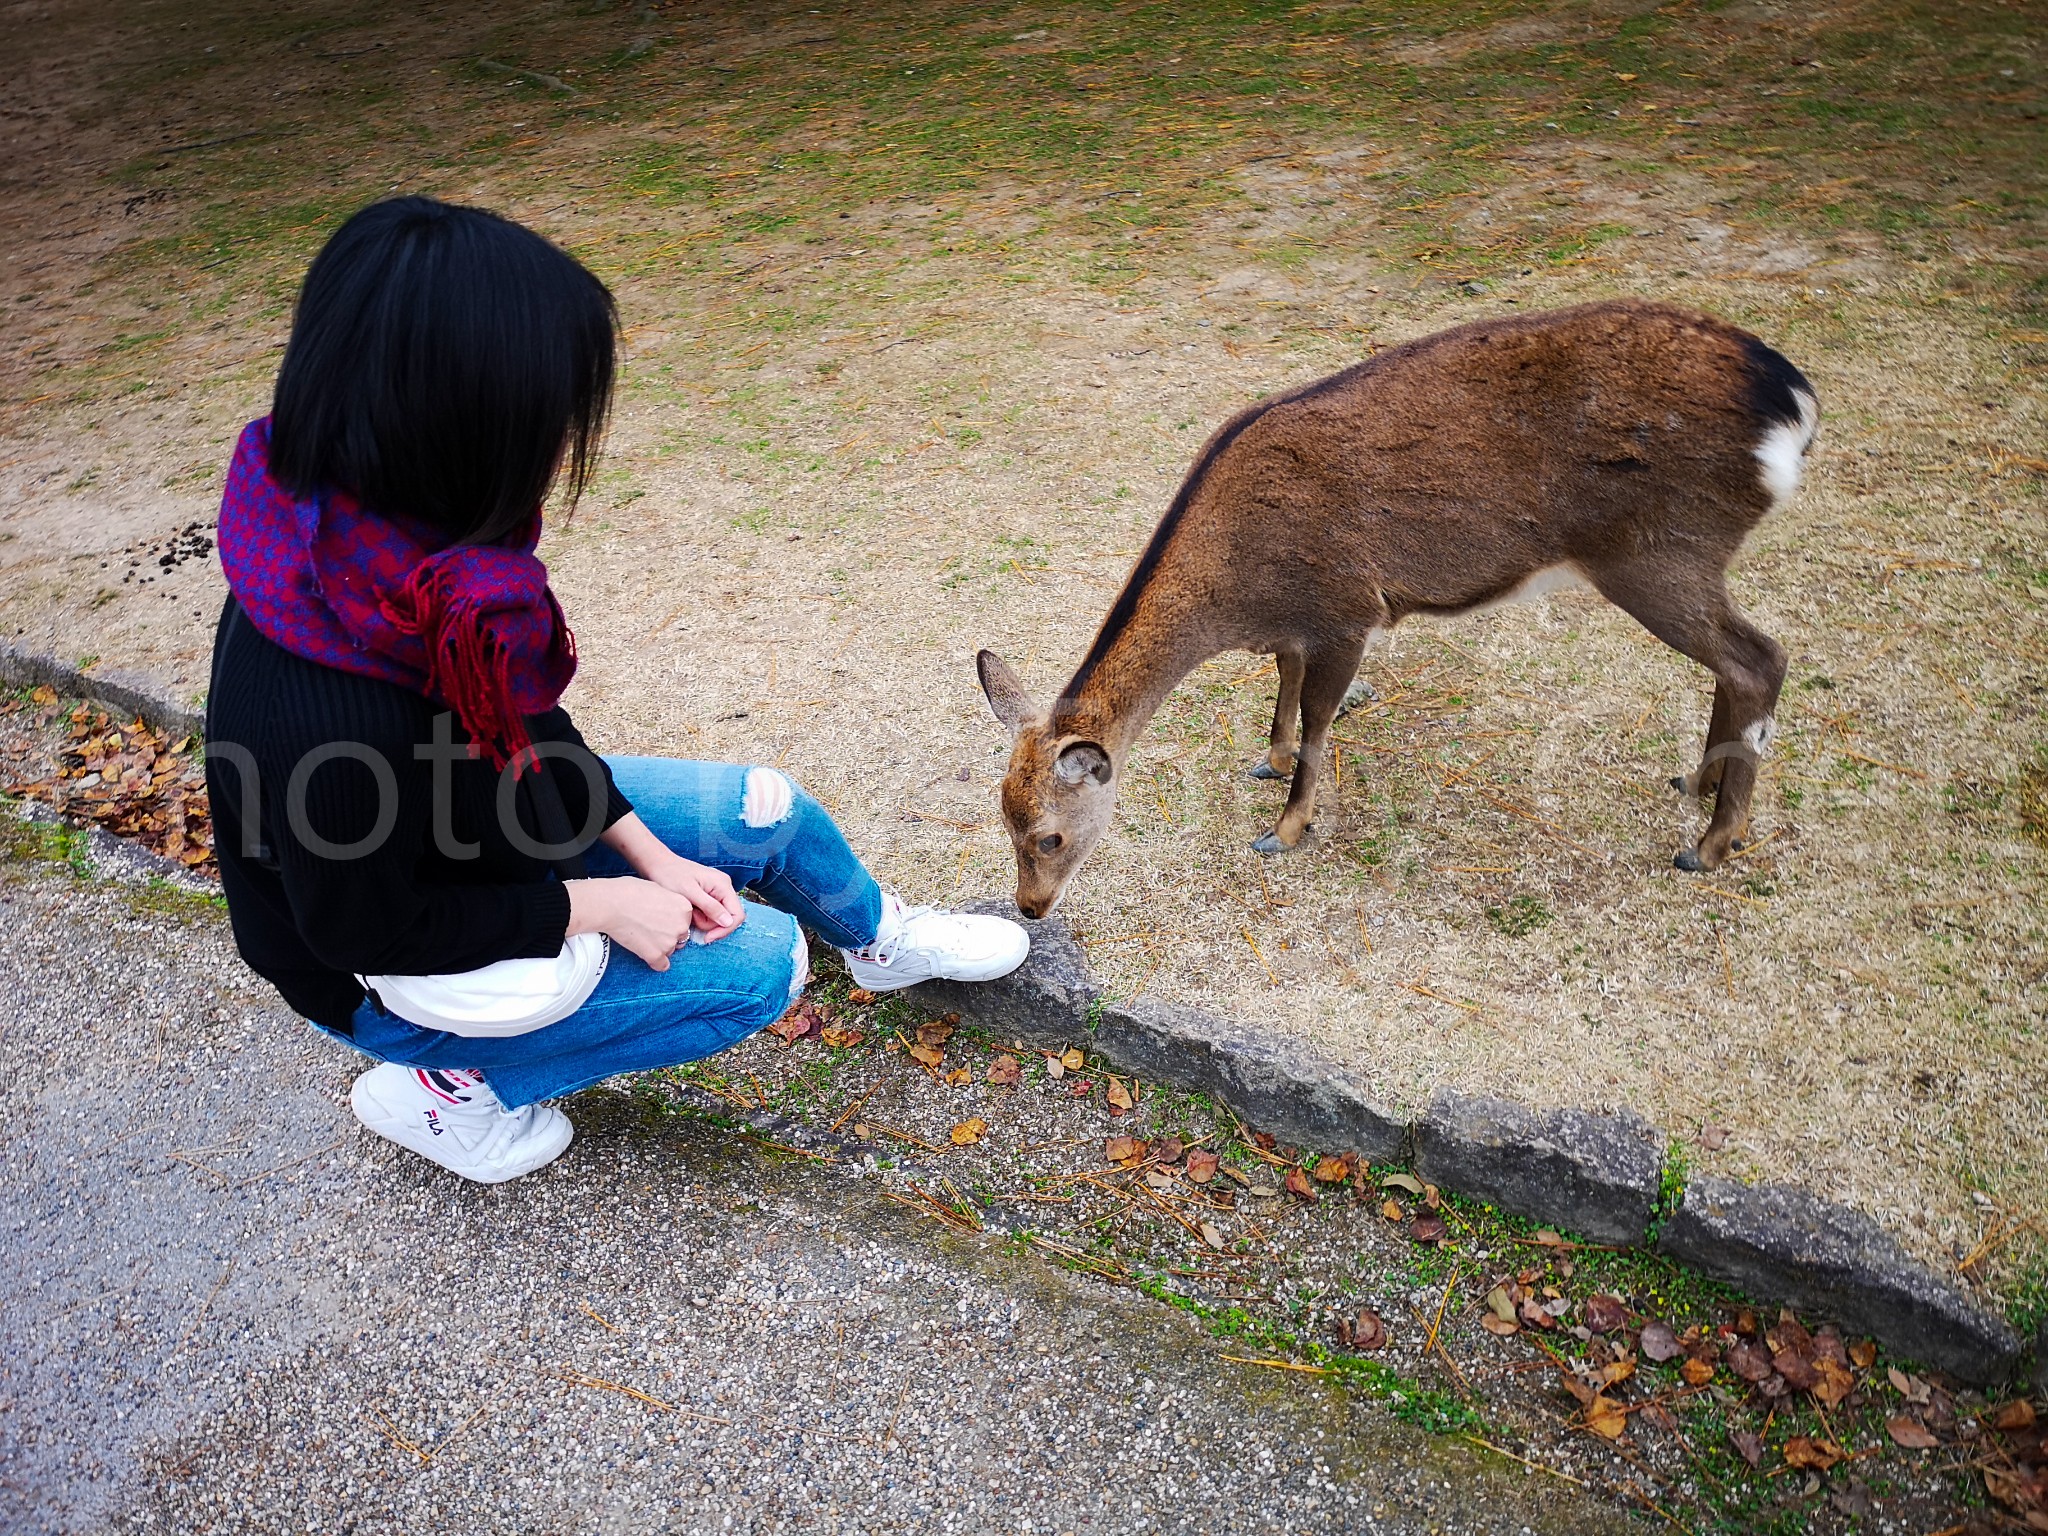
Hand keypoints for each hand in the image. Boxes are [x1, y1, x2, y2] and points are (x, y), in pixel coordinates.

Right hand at [566, 877, 708, 971]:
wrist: (610, 904)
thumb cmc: (629, 891)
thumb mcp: (658, 888)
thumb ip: (670, 902)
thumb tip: (670, 909)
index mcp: (684, 907)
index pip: (686, 920)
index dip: (672, 920)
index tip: (660, 919)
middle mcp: (681, 925)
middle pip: (680, 936)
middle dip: (668, 934)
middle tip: (650, 928)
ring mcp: (669, 941)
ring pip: (670, 950)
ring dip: (660, 946)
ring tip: (642, 936)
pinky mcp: (655, 955)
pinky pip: (662, 965)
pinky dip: (655, 962)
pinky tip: (646, 953)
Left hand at [640, 853, 744, 941]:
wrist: (658, 864)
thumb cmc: (671, 875)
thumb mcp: (689, 892)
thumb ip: (710, 907)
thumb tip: (728, 922)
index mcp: (723, 885)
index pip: (737, 914)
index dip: (725, 929)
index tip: (707, 938)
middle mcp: (724, 887)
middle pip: (728, 918)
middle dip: (710, 924)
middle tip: (691, 917)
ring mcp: (717, 891)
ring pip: (718, 917)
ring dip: (703, 920)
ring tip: (689, 910)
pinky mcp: (709, 895)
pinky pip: (711, 912)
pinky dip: (700, 916)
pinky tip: (690, 909)